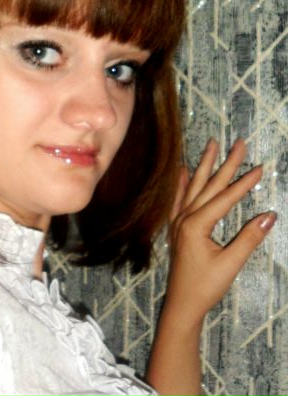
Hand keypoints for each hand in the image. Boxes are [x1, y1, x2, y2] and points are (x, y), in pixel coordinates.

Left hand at [163, 138, 275, 328]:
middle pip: (209, 185)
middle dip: (225, 163)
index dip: (244, 182)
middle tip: (238, 142)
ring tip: (212, 144)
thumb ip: (249, 238)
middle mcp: (184, 217)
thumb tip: (270, 215)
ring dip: (204, 165)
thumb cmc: (206, 286)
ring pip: (193, 186)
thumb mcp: (231, 263)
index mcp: (196, 225)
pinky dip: (182, 182)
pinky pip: (178, 198)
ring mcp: (178, 220)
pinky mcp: (175, 226)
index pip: (225, 198)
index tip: (260, 166)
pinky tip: (183, 169)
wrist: (182, 304)